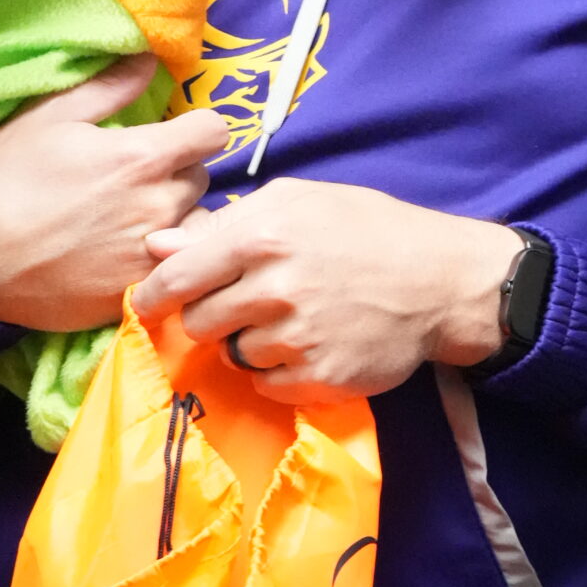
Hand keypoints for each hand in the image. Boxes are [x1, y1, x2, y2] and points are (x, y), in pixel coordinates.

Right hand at [0, 57, 230, 329]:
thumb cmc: (0, 180)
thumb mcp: (47, 117)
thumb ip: (109, 87)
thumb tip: (152, 59)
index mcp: (141, 156)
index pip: (214, 132)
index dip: (195, 129)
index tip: (172, 136)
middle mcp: (158, 206)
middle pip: (200, 178)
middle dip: (176, 172)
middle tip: (133, 179)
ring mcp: (149, 254)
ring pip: (192, 226)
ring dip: (174, 218)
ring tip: (128, 220)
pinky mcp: (137, 293)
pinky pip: (172, 267)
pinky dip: (158, 258)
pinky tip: (121, 254)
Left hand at [130, 178, 518, 402]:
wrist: (440, 280)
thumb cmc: (367, 229)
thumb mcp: (299, 201)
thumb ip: (224, 223)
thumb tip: (156, 246)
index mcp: (262, 236)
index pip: (176, 278)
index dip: (151, 295)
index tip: (146, 304)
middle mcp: (274, 289)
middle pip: (199, 323)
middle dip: (210, 317)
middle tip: (240, 305)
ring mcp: (297, 338)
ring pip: (233, 356)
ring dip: (248, 343)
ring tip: (289, 320)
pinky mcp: (319, 378)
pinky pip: (266, 384)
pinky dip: (277, 371)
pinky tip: (306, 345)